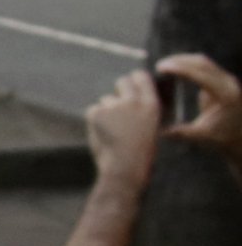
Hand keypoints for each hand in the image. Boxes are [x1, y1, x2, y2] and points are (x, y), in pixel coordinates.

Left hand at [85, 68, 165, 183]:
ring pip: (106, 100)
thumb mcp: (153, 127)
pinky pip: (93, 110)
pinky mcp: (96, 113)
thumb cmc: (141, 153)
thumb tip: (134, 97)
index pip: (141, 77)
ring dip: (107, 110)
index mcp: (151, 105)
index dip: (134, 79)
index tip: (132, 81)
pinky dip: (95, 120)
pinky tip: (102, 133)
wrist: (125, 168)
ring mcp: (114, 106)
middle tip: (118, 105)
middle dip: (119, 90)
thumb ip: (143, 110)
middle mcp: (133, 101)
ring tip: (113, 130)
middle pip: (122, 81)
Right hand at [161, 54, 241, 166]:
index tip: (161, 68)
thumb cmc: (223, 137)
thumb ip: (182, 132)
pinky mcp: (222, 79)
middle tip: (159, 66)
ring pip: (203, 61)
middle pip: (202, 63)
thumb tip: (158, 131)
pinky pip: (205, 66)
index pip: (201, 75)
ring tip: (164, 66)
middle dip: (179, 61)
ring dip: (183, 60)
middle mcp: (229, 83)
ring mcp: (227, 79)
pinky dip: (189, 64)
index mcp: (225, 95)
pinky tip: (175, 69)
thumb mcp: (203, 136)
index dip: (180, 69)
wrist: (240, 135)